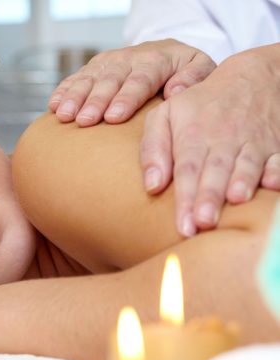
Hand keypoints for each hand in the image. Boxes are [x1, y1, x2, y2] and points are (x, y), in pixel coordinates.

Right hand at [48, 39, 215, 126]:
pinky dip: (64, 90)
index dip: (126, 97)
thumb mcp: (201, 70)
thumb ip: (194, 78)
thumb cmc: (185, 73)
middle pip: (111, 79)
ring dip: (75, 97)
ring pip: (90, 77)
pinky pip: (76, 77)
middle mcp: (130, 57)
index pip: (141, 78)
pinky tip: (53, 105)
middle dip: (96, 100)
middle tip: (85, 120)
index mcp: (158, 59)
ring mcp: (110, 62)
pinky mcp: (95, 68)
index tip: (114, 117)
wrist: (168, 55)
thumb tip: (175, 91)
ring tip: (64, 115)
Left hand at [140, 44, 279, 235]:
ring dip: (242, 182)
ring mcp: (252, 142)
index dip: (185, 198)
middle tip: (202, 222)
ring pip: (246, 164)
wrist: (253, 76)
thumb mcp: (165, 115)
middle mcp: (223, 139)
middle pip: (215, 170)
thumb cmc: (199, 105)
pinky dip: (278, 170)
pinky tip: (272, 184)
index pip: (187, 170)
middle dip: (209, 196)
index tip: (183, 224)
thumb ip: (152, 149)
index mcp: (193, 135)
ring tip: (235, 200)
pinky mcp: (276, 144)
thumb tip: (151, 186)